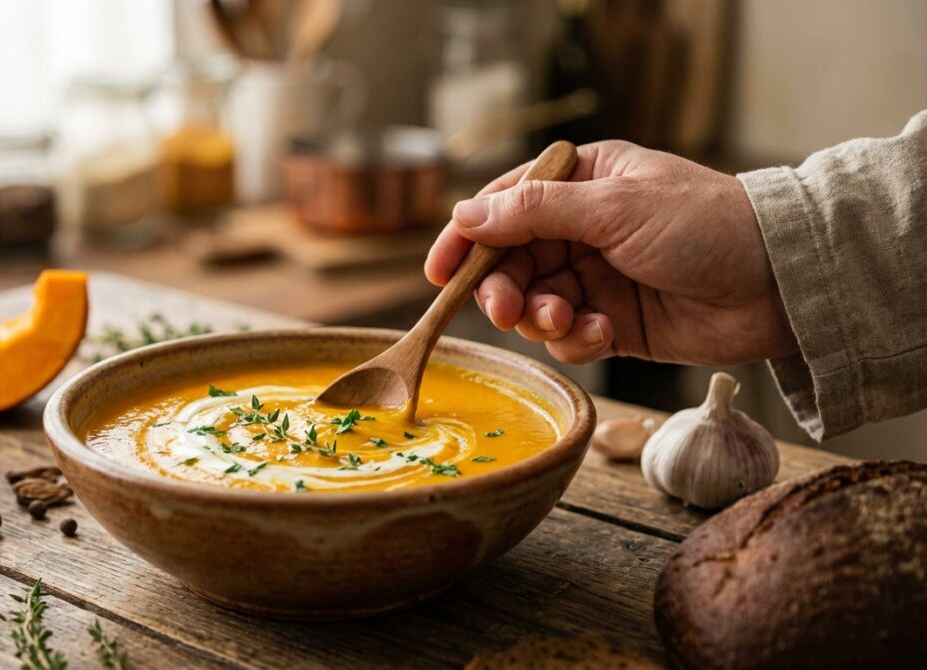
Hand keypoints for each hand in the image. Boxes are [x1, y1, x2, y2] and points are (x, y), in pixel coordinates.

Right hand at [425, 140, 797, 364]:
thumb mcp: (614, 207)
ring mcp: (596, 277)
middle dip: (502, 288)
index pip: (505, 206)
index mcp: (582, 182)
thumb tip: (466, 212)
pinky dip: (575, 340)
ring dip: (540, 317)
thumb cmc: (706, 224)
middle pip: (510, 262)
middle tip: (504, 308)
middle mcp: (583, 229)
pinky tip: (601, 334)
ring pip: (533, 304)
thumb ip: (535, 212)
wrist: (778, 284)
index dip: (467, 238)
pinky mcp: (612, 323)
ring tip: (569, 320)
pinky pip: (568, 337)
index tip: (439, 271)